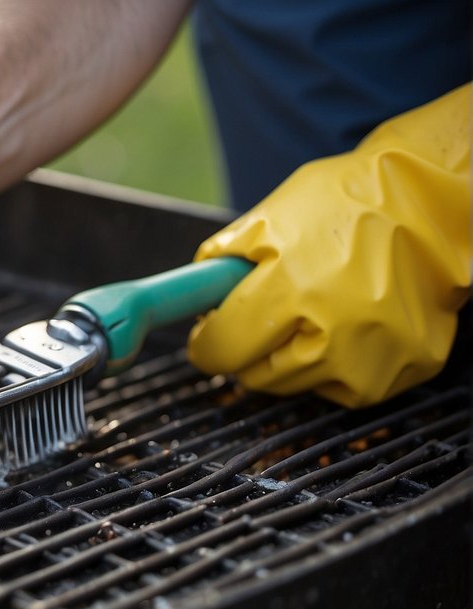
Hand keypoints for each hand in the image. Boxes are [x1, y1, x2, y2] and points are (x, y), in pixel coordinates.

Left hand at [189, 84, 470, 407]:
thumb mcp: (269, 217)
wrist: (434, 206)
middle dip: (247, 349)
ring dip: (291, 358)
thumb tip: (193, 292)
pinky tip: (349, 325)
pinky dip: (335, 365)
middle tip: (265, 315)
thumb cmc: (352, 202)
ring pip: (295, 385)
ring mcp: (369, 360)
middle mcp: (331, 335)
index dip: (206, 342)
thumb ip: (220, 260)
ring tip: (316, 309)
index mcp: (290, 292)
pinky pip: (341, 388)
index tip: (208, 334)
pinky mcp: (399, 373)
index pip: (221, 349)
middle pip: (253, 376)